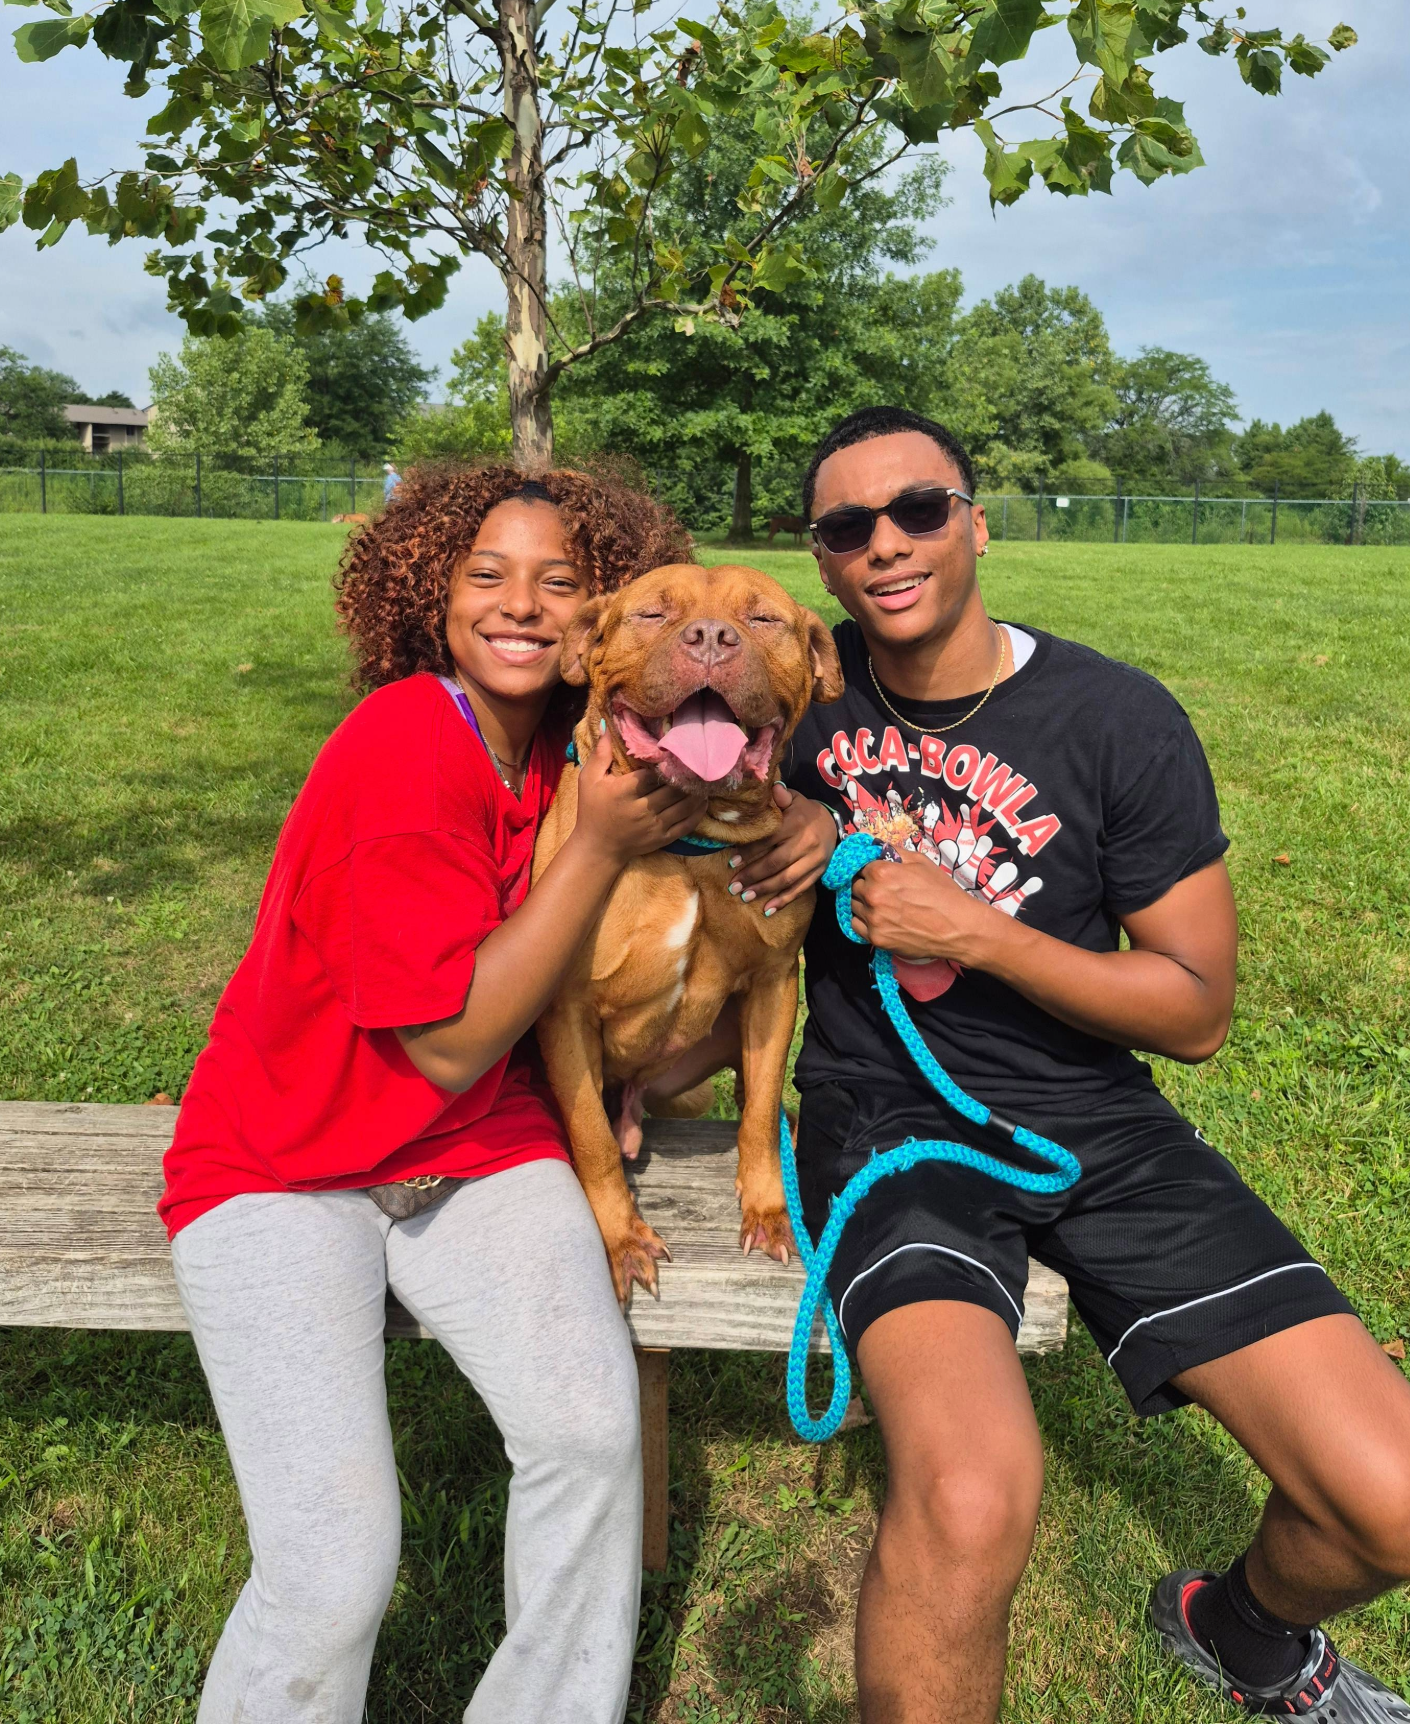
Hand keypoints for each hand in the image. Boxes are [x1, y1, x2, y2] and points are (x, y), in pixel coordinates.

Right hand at [572, 730, 707, 866]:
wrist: (597, 848)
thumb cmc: (591, 810)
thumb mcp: (589, 780)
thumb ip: (600, 753)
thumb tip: (608, 724)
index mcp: (624, 792)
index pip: (652, 774)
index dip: (666, 763)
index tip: (675, 752)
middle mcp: (642, 809)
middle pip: (672, 789)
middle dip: (686, 776)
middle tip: (697, 762)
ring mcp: (655, 825)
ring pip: (684, 805)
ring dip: (697, 792)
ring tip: (703, 778)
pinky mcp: (663, 838)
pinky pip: (687, 824)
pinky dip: (698, 812)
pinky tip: (703, 800)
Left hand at [729, 786, 838, 913]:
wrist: (834, 824)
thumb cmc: (805, 811)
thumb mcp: (794, 799)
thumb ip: (781, 796)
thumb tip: (771, 787)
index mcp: (796, 823)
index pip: (769, 839)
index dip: (749, 852)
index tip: (732, 862)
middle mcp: (806, 843)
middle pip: (776, 863)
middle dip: (752, 876)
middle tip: (733, 886)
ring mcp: (814, 861)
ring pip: (787, 879)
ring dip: (764, 890)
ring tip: (744, 897)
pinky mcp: (818, 873)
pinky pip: (800, 889)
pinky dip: (784, 900)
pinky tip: (768, 909)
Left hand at [848, 849, 1004, 964]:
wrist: (957, 927)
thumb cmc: (942, 892)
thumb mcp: (921, 862)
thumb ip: (893, 852)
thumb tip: (874, 847)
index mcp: (881, 872)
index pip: (860, 867)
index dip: (869, 870)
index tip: (877, 875)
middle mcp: (872, 894)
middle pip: (854, 886)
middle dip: (865, 886)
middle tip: (882, 891)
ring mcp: (872, 918)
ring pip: (852, 905)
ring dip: (862, 903)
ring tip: (882, 906)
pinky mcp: (875, 937)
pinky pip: (855, 925)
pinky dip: (862, 921)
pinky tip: (877, 919)